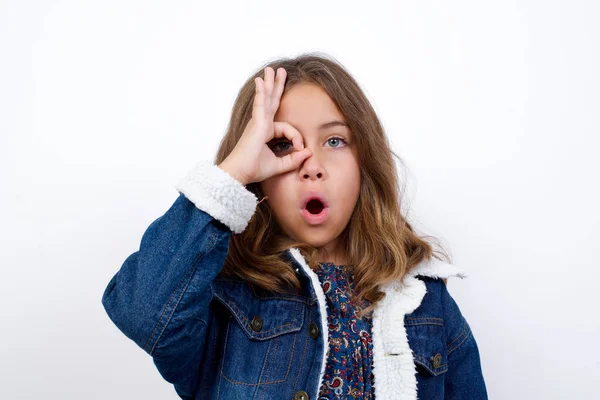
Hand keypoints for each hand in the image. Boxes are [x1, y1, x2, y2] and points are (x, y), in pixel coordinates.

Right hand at [218, 67, 311, 184]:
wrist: (240, 173)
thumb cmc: (254, 169)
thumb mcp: (280, 165)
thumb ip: (294, 159)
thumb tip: (308, 152)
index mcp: (265, 132)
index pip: (286, 128)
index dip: (296, 137)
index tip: (300, 148)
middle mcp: (260, 124)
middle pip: (272, 101)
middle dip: (276, 86)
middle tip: (280, 72)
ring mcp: (257, 122)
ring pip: (266, 98)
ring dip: (269, 83)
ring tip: (272, 69)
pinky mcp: (256, 123)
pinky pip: (260, 104)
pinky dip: (261, 92)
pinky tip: (261, 80)